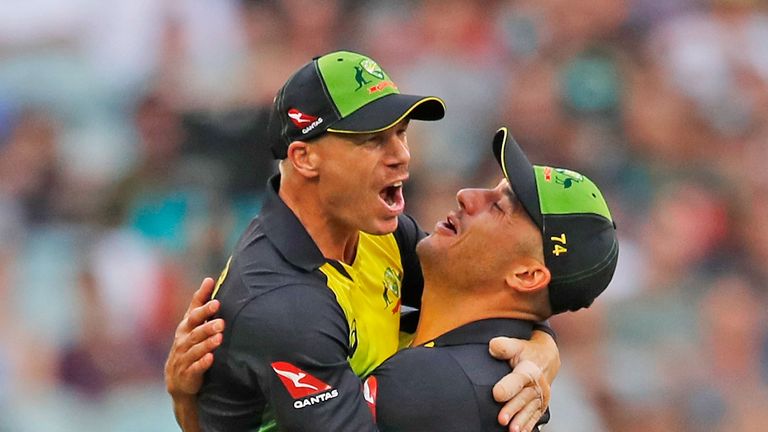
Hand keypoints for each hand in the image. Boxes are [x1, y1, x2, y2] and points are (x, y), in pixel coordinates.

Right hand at [164, 277, 225, 397]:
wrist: (178, 380)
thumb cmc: (190, 347)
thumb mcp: (193, 327)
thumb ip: (201, 306)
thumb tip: (209, 280)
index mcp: (186, 327)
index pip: (193, 310)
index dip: (201, 297)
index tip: (211, 283)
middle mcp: (183, 340)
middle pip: (195, 329)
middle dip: (207, 322)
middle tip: (220, 316)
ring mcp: (184, 357)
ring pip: (196, 348)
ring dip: (207, 342)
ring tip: (219, 336)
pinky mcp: (188, 373)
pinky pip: (195, 368)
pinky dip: (203, 363)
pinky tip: (211, 358)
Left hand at [489, 331, 559, 431]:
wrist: (547, 358)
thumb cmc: (526, 352)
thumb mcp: (516, 345)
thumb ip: (504, 346)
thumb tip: (493, 346)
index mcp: (530, 369)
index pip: (519, 378)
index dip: (508, 386)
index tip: (496, 394)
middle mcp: (537, 384)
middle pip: (524, 397)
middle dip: (513, 409)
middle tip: (501, 419)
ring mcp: (540, 396)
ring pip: (530, 409)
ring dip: (521, 420)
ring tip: (512, 430)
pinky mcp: (541, 405)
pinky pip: (535, 415)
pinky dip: (528, 425)